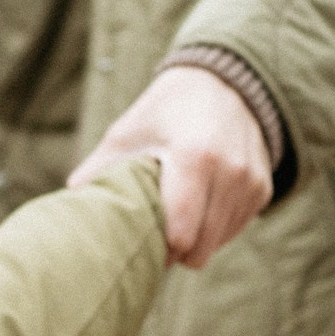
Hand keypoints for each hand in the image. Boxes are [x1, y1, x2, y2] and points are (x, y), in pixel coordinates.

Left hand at [70, 65, 272, 268]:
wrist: (222, 84)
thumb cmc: (165, 112)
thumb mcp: (128, 132)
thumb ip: (100, 170)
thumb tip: (71, 204)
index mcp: (195, 156)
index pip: (181, 233)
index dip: (158, 248)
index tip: (143, 239)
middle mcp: (231, 172)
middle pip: (200, 249)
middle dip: (175, 251)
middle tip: (155, 233)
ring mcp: (251, 181)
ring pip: (218, 244)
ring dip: (196, 240)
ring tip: (178, 212)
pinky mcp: (262, 188)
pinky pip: (235, 230)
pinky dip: (215, 227)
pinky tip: (201, 203)